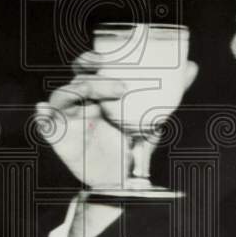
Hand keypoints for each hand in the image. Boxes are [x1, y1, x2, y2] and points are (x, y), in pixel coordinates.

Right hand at [35, 52, 198, 189]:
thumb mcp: (152, 117)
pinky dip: (42, 117)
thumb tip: (193, 66)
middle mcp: (80, 103)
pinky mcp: (59, 139)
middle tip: (101, 68)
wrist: (122, 182)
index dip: (91, 57)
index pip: (87, 67)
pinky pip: (45, 125)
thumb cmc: (132, 144)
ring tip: (95, 98)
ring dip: (76, 91)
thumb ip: (170, 93)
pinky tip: (43, 112)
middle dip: (84, 69)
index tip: (105, 55)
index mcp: (97, 93)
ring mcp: (68, 120)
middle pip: (74, 77)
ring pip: (61, 96)